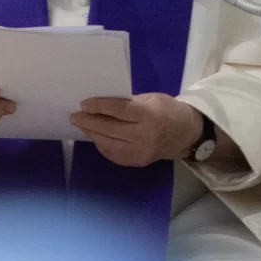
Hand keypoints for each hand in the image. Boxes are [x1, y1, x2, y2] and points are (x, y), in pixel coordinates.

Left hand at [70, 94, 203, 167]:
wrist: (185, 134)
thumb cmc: (167, 109)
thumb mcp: (151, 98)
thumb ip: (128, 102)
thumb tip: (102, 105)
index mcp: (149, 114)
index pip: (119, 111)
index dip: (99, 107)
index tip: (84, 104)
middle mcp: (144, 135)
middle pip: (111, 129)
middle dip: (89, 122)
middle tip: (75, 117)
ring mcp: (141, 152)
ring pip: (109, 144)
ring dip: (92, 134)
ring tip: (82, 126)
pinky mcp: (139, 162)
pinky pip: (114, 155)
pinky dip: (102, 145)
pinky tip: (95, 137)